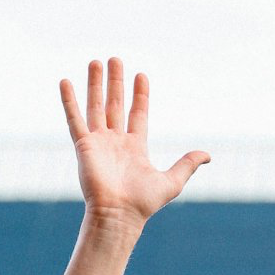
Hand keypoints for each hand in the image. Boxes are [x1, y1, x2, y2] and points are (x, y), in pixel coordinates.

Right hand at [59, 60, 208, 229]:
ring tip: (96, 61)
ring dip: (96, 84)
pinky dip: (69, 101)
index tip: (141, 75)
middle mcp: (115, 142)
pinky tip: (65, 81)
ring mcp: (98, 143)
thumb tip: (208, 155)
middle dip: (116, 82)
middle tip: (115, 59)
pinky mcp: (84, 146)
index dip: (140, 95)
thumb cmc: (143, 203)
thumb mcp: (172, 182)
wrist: (118, 215)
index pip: (138, 114)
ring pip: (96, 106)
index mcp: (135, 147)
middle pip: (115, 105)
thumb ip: (187, 165)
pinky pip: (74, 119)